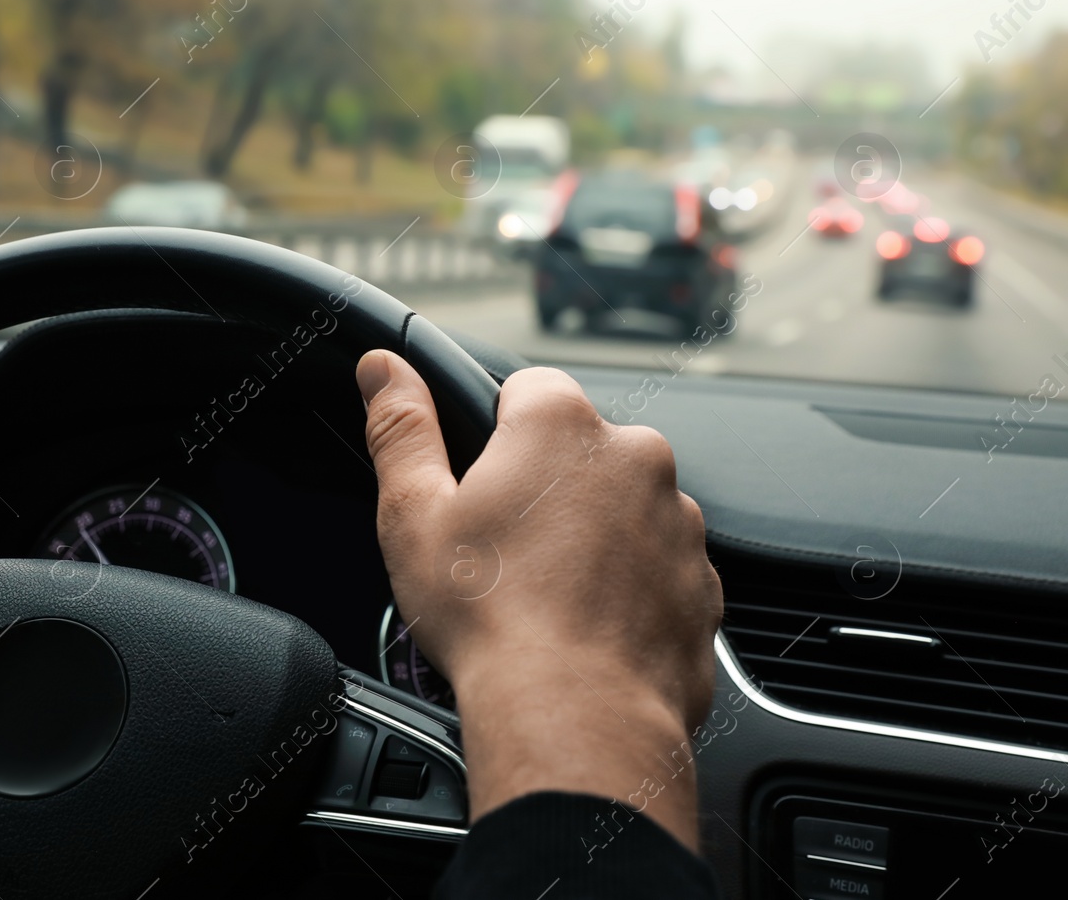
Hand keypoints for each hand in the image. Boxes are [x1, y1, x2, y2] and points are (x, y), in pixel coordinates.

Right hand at [356, 350, 720, 850]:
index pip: (527, 388)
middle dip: (545, 489)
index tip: (478, 485)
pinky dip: (628, 587)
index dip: (494, 433)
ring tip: (544, 597)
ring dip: (591, 536)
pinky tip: (585, 625)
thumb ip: (400, 427)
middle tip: (502, 550)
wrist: (575, 718)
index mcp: (561, 425)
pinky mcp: (703, 581)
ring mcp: (678, 521)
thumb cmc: (490, 619)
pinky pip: (657, 567)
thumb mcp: (413, 514)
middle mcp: (635, 456)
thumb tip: (383, 368)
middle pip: (579, 451)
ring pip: (622, 508)